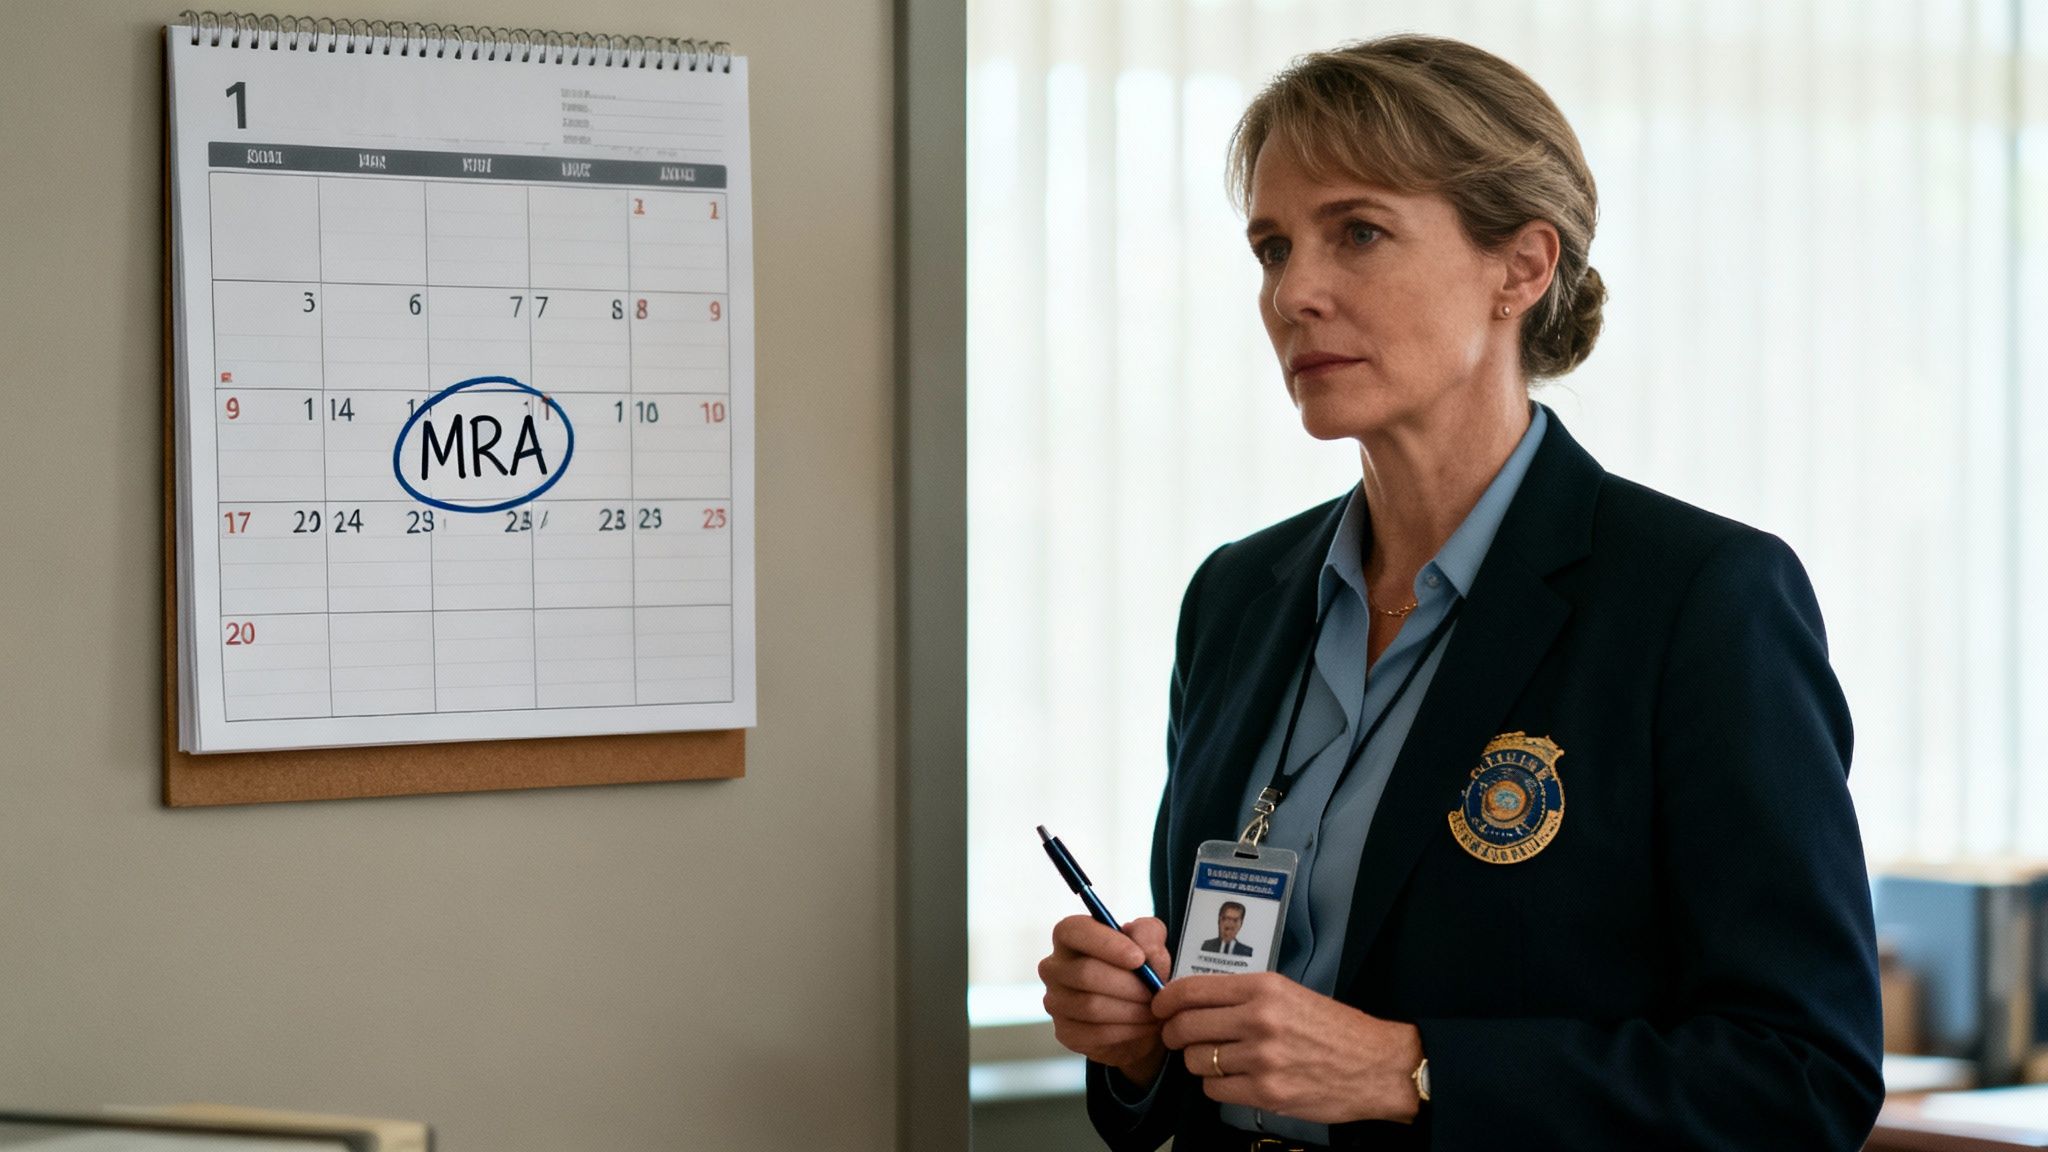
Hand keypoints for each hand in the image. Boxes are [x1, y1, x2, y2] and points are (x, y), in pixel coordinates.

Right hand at [1039, 915, 1171, 1084]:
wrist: (1138, 1014)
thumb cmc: (1139, 970)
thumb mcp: (1151, 944)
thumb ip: (1148, 935)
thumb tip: (1143, 951)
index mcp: (1069, 936)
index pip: (1073, 931)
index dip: (1106, 943)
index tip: (1139, 959)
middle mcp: (1053, 967)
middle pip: (1085, 973)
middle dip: (1127, 985)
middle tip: (1155, 992)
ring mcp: (1055, 1001)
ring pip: (1091, 1006)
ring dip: (1130, 1010)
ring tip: (1155, 1010)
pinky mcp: (1064, 1032)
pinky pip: (1095, 1033)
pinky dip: (1126, 1031)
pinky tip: (1144, 1026)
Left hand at [1153, 972, 1422, 1124]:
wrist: (1375, 1065)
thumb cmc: (1333, 1028)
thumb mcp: (1288, 993)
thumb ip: (1241, 995)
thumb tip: (1192, 999)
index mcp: (1263, 988)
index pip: (1191, 990)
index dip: (1165, 1000)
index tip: (1160, 1007)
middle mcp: (1259, 1020)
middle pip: (1185, 1026)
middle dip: (1173, 1033)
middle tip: (1177, 1037)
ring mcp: (1262, 1059)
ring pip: (1197, 1060)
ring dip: (1198, 1061)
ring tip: (1216, 1058)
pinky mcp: (1266, 1093)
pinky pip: (1214, 1090)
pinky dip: (1216, 1086)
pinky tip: (1234, 1079)